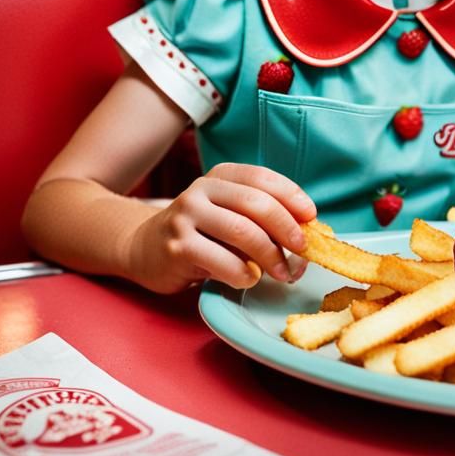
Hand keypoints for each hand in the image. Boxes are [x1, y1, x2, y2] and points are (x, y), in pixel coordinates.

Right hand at [128, 163, 315, 293]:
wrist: (143, 249)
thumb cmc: (200, 233)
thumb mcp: (226, 213)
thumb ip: (258, 216)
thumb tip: (306, 233)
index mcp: (219, 176)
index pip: (262, 178)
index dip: (291, 196)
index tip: (311, 216)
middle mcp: (201, 190)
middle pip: (256, 204)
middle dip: (287, 229)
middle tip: (303, 251)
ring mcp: (186, 217)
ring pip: (242, 232)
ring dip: (271, 256)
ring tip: (283, 273)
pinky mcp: (178, 248)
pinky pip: (224, 262)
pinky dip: (245, 274)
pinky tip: (249, 280)